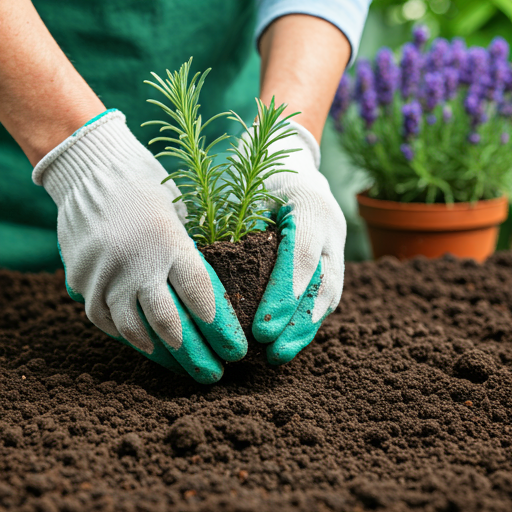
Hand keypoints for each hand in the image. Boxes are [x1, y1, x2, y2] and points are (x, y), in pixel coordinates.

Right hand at [32, 110, 246, 383]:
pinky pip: (106, 322)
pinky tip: (150, 348)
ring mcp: (105, 275)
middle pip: (172, 324)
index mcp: (170, 242)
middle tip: (214, 374)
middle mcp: (137, 263)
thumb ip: (191, 255)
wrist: (90, 169)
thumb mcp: (180, 213)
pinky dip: (131, 339)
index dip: (222, 330)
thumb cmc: (146, 186)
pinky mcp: (82, 281)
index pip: (203, 298)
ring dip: (164, 355)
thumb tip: (210, 297)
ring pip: (137, 331)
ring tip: (184, 369)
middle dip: (197, 355)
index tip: (236, 351)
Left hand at [251, 120, 345, 363]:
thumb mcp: (245, 187)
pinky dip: (310, 316)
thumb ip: (235, 225)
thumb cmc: (258, 168)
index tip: (262, 330)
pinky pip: (328, 290)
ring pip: (331, 292)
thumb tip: (204, 272)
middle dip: (299, 322)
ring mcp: (338, 241)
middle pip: (324, 283)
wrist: (290, 152)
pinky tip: (290, 336)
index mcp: (309, 204)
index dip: (284, 296)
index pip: (302, 258)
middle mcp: (332, 225)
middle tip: (273, 352)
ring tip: (281, 354)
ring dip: (308, 327)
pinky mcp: (334, 254)